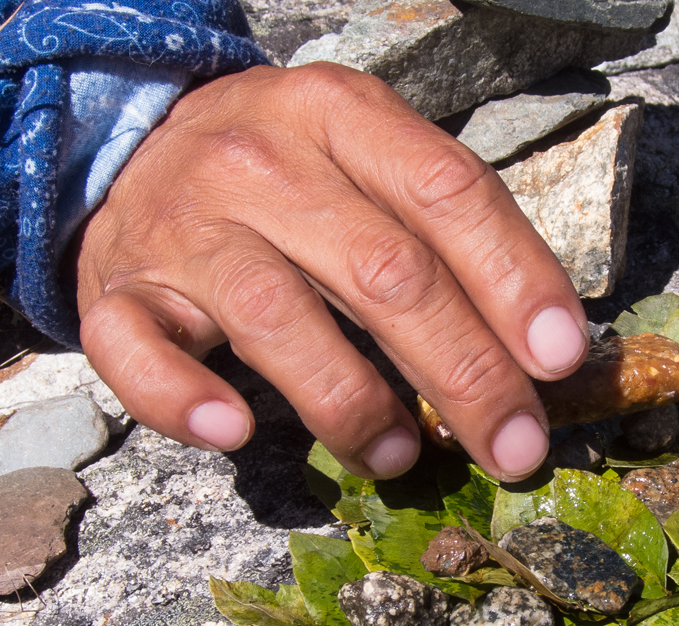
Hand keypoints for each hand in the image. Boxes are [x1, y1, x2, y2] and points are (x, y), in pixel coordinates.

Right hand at [75, 63, 588, 481]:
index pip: (446, 191)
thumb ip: (444, 232)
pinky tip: (237, 432)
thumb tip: (540, 346)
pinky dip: (184, 401)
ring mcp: (183, 224)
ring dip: (351, 402)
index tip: (561, 359)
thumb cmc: (285, 172)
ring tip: (401, 456)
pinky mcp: (116, 289)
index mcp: (341, 114)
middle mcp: (261, 160)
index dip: (514, 277)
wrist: (133, 141)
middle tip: (513, 448)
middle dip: (464, 371)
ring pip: (274, 318)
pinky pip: (138, 352)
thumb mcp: (366, 160)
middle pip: (382, 270)